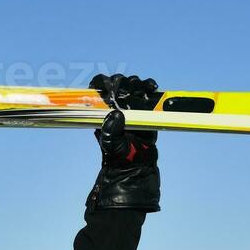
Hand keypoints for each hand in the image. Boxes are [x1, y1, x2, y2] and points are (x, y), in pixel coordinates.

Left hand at [88, 73, 160, 212]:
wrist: (136, 167)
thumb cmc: (118, 156)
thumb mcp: (111, 144)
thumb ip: (112, 130)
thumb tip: (117, 114)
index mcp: (102, 113)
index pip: (98, 90)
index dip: (100, 83)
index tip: (107, 84)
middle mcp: (115, 108)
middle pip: (117, 85)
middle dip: (122, 82)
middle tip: (126, 89)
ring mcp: (131, 108)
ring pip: (132, 87)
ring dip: (136, 83)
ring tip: (141, 87)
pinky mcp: (145, 112)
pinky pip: (147, 95)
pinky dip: (149, 88)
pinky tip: (151, 88)